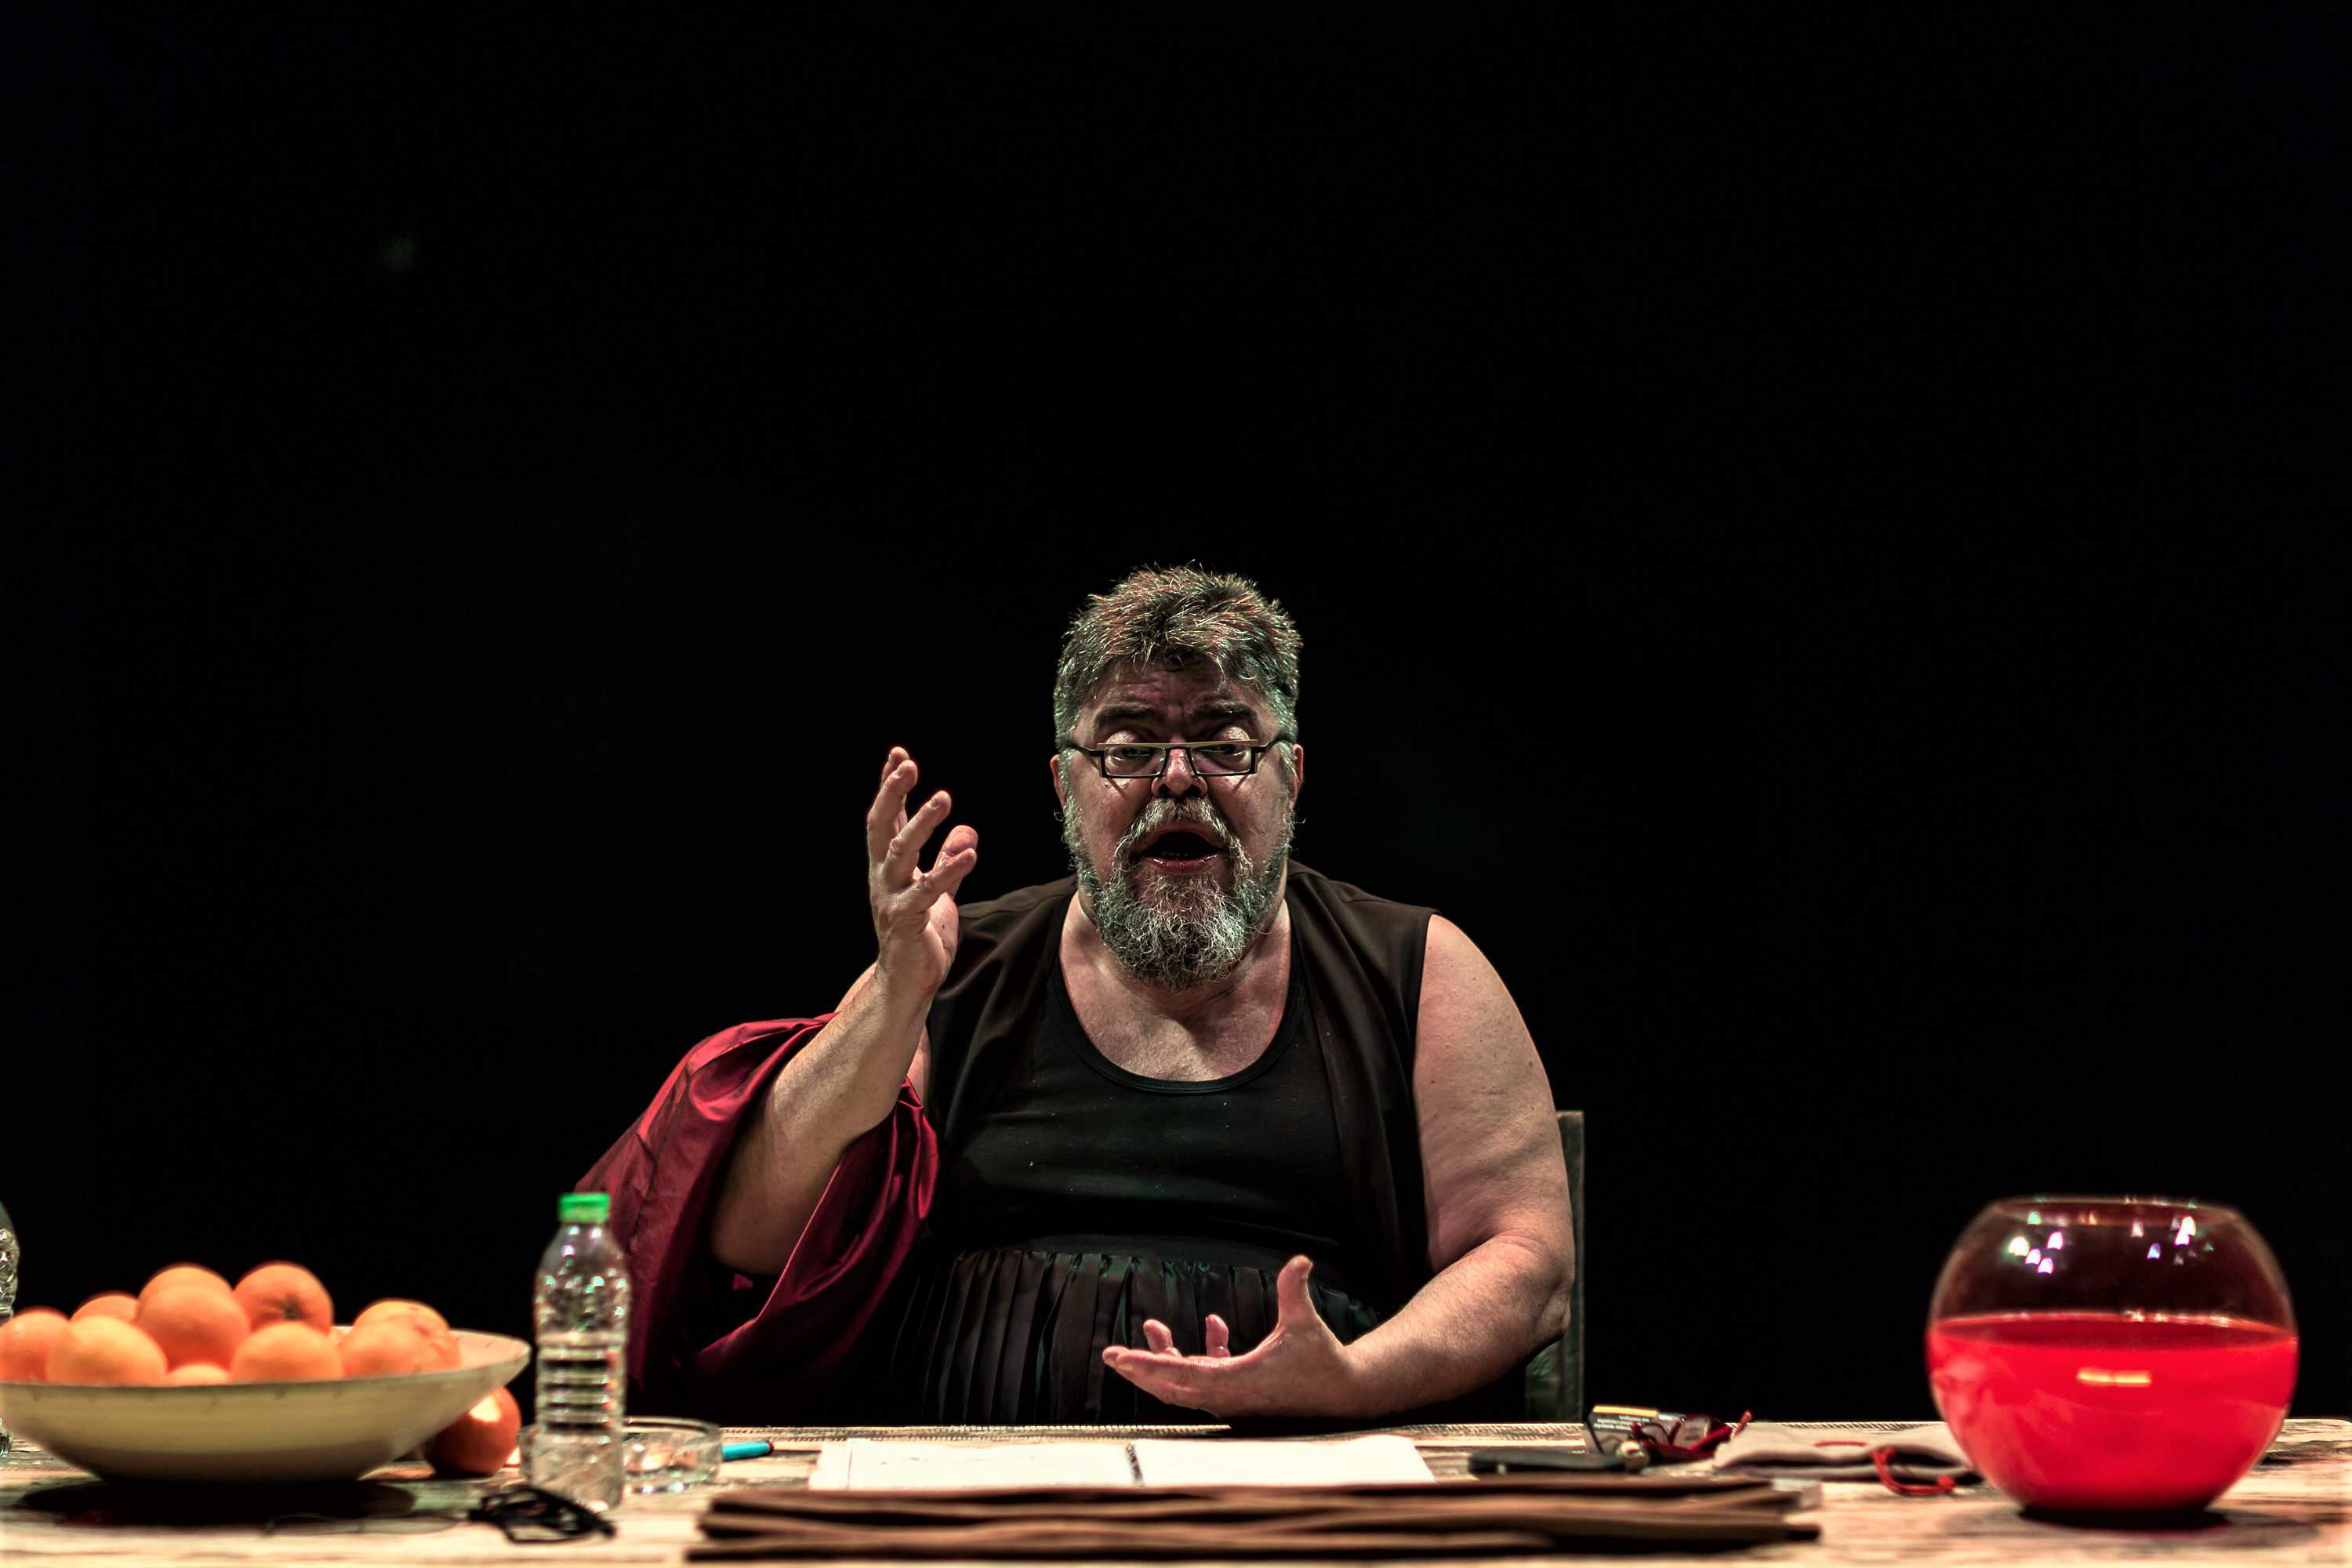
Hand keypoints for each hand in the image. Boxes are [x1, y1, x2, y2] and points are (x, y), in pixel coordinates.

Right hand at [865, 747, 978, 997]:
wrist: (908, 984)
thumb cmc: (920, 937)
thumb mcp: (939, 892)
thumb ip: (947, 861)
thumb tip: (966, 829)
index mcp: (887, 867)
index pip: (885, 818)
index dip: (889, 786)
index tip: (898, 754)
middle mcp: (883, 877)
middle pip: (881, 826)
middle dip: (892, 793)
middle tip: (907, 764)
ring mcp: (891, 898)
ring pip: (900, 852)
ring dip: (920, 823)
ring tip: (944, 797)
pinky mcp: (906, 920)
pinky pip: (927, 891)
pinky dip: (948, 870)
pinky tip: (971, 853)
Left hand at [1100, 1256, 1366, 1417]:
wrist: (1344, 1393)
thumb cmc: (1323, 1360)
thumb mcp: (1306, 1323)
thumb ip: (1294, 1290)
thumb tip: (1300, 1259)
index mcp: (1238, 1382)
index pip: (1182, 1377)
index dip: (1149, 1366)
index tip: (1120, 1357)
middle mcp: (1229, 1395)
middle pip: (1171, 1387)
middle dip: (1141, 1370)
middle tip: (1111, 1355)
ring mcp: (1232, 1396)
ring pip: (1185, 1381)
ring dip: (1165, 1357)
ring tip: (1151, 1326)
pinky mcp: (1240, 1391)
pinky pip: (1209, 1374)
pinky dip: (1202, 1353)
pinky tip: (1213, 1324)